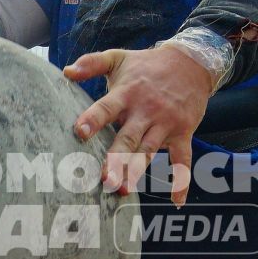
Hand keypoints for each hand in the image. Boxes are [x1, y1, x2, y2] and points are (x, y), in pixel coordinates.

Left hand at [64, 45, 212, 203]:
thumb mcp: (119, 57)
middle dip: (116, 158)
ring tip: (123, 190)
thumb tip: (66, 72)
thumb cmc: (148, 64)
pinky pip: (183, 159)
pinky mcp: (182, 132)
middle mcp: (145, 111)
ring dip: (137, 171)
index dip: (93, 119)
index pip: (107, 107)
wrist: (191, 62)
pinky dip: (182, 180)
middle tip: (104, 177)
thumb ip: (92, 63)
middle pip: (128, 137)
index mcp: (126, 93)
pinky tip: (177, 201)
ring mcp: (165, 123)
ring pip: (149, 151)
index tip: (80, 132)